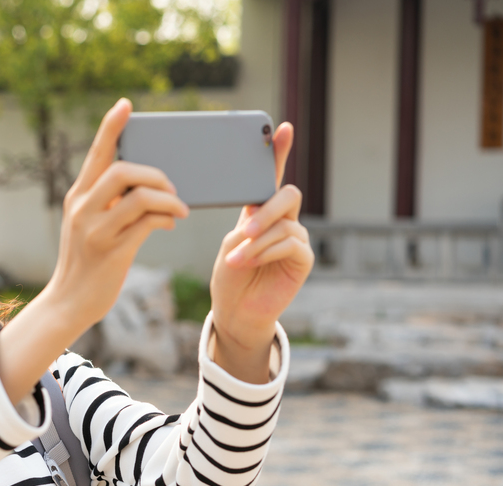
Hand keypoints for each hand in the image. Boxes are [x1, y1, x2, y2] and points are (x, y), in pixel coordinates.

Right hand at [45, 98, 188, 330]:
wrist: (69, 301)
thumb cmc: (87, 262)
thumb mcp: (88, 226)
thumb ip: (106, 204)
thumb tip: (146, 185)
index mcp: (77, 197)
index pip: (96, 154)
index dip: (111, 127)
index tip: (125, 105)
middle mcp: (83, 208)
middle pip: (122, 170)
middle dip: (155, 173)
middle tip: (171, 187)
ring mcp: (95, 230)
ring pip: (139, 196)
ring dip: (167, 198)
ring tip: (178, 209)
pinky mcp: (112, 250)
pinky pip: (147, 223)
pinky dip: (165, 219)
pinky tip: (170, 223)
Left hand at [209, 123, 314, 381]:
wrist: (235, 310)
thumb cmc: (230, 276)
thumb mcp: (231, 242)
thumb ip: (247, 221)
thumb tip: (257, 210)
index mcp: (262, 211)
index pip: (272, 178)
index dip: (278, 152)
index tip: (281, 128)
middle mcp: (283, 220)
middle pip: (287, 195)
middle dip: (266, 210)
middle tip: (245, 228)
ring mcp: (296, 237)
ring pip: (284, 223)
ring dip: (257, 241)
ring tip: (237, 258)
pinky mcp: (303, 258)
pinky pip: (290, 243)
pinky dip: (266, 251)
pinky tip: (249, 262)